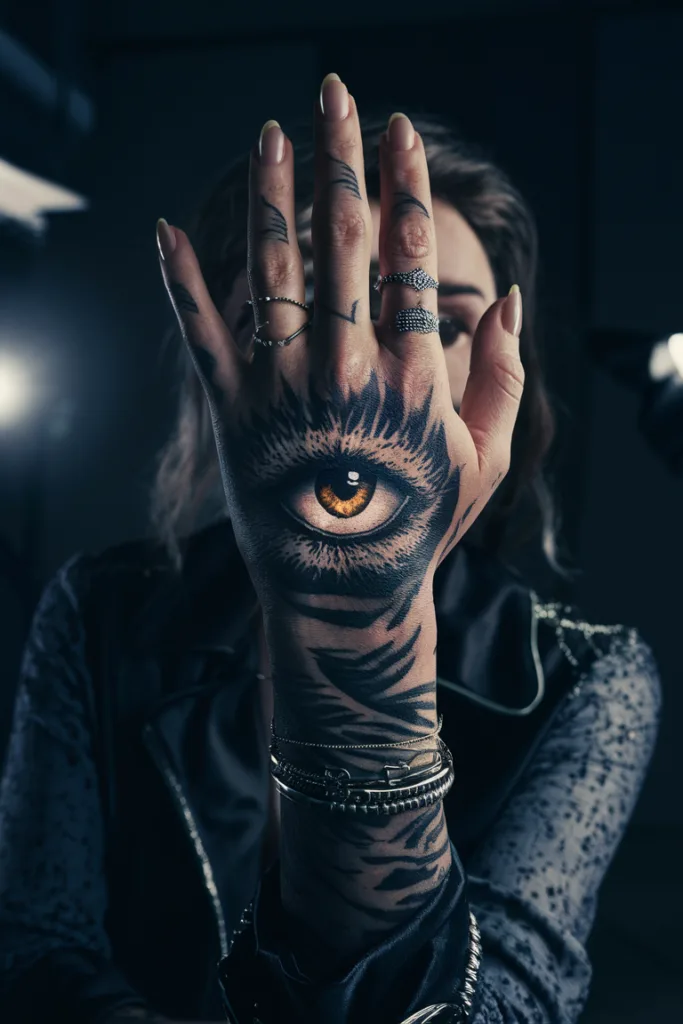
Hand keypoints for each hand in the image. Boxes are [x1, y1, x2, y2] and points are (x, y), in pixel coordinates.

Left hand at [158, 78, 524, 957]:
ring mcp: (282, 390)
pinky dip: (178, 280)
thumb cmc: (421, 522)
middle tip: (336, 94)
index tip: (397, 132)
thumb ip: (506, 379)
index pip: (413, 257)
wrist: (342, 590)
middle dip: (341, 158)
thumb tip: (507, 299)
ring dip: (273, 192)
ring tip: (271, 133)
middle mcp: (346, 371)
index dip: (405, 184)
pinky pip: (200, 335)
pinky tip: (164, 229)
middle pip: (345, 242)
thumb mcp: (485, 460)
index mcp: (414, 377)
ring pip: (274, 270)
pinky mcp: (228, 416)